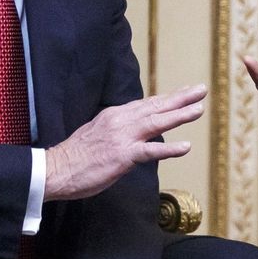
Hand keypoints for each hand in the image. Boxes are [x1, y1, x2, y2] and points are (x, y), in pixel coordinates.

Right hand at [45, 85, 205, 200]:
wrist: (55, 169)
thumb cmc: (76, 156)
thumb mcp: (98, 133)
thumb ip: (118, 130)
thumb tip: (134, 131)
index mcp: (114, 115)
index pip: (146, 104)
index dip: (168, 98)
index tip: (185, 91)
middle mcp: (120, 121)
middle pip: (155, 107)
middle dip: (180, 98)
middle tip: (202, 89)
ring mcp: (122, 138)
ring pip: (156, 122)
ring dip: (179, 114)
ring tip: (199, 108)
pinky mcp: (122, 156)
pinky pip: (150, 151)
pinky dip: (170, 148)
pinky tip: (186, 147)